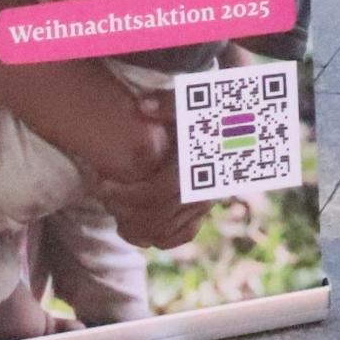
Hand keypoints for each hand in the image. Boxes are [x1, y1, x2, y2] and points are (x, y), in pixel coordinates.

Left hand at [96, 92, 211, 248]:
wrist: (239, 126)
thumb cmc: (210, 113)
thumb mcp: (193, 102)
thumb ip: (169, 103)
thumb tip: (143, 106)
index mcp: (199, 164)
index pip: (160, 191)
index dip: (127, 194)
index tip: (100, 186)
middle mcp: (206, 189)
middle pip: (160, 217)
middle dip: (125, 213)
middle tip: (102, 200)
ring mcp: (207, 203)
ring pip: (168, 231)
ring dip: (136, 229)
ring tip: (113, 211)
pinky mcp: (205, 210)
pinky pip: (182, 235)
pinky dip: (159, 237)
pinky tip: (135, 226)